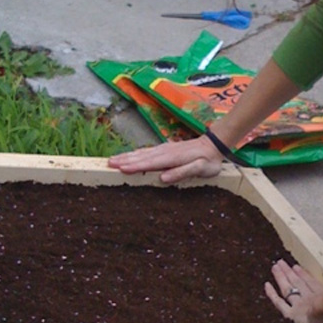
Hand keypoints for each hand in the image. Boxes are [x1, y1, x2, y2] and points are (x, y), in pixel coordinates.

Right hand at [109, 135, 223, 183]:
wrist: (214, 145)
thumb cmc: (208, 161)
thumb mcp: (201, 169)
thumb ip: (182, 172)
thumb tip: (163, 178)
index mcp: (172, 158)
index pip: (150, 163)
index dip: (135, 166)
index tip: (121, 169)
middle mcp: (165, 151)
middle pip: (141, 157)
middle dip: (124, 160)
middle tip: (108, 164)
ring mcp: (164, 149)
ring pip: (142, 153)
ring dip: (126, 156)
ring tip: (112, 160)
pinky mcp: (165, 149)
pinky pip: (146, 152)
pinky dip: (134, 154)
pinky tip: (128, 156)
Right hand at [265, 259, 322, 322]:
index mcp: (322, 295)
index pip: (310, 282)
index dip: (303, 274)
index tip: (296, 266)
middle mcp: (309, 301)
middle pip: (296, 284)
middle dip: (289, 273)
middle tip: (280, 263)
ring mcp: (299, 308)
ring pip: (287, 290)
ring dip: (281, 279)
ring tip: (274, 267)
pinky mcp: (291, 316)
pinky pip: (279, 303)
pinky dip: (272, 295)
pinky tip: (267, 285)